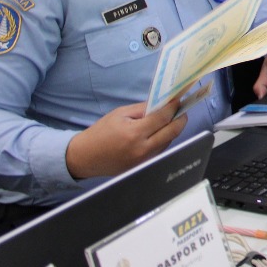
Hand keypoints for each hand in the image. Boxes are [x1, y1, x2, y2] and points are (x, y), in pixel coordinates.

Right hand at [66, 98, 186, 178]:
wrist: (85, 157)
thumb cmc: (101, 132)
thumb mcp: (120, 114)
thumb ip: (143, 109)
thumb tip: (162, 104)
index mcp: (134, 133)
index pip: (163, 118)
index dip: (173, 107)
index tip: (178, 100)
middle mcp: (143, 149)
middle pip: (173, 132)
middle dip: (181, 118)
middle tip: (181, 109)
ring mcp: (145, 160)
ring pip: (169, 141)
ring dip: (173, 129)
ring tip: (171, 118)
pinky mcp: (144, 166)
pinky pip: (161, 150)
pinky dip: (164, 139)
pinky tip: (160, 131)